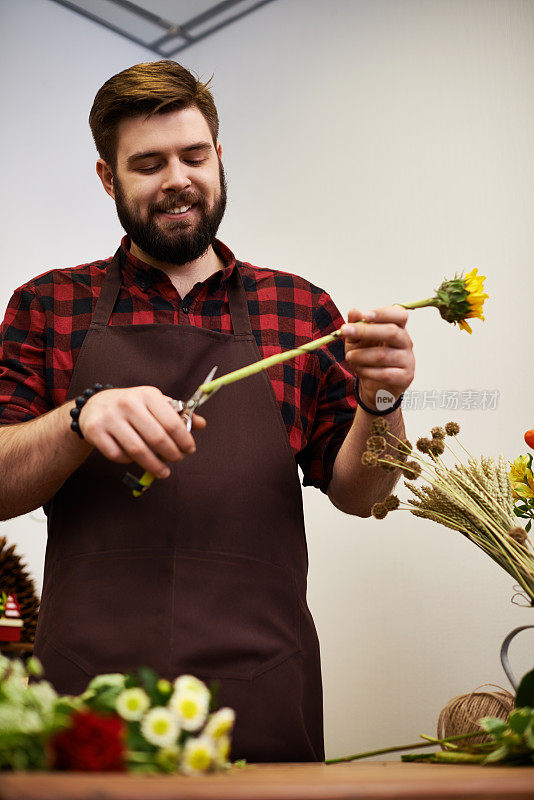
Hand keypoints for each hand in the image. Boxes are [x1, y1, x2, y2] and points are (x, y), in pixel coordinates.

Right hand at [78, 386, 206, 477]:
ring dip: (154, 466)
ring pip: (137, 450)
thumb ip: (178, 414)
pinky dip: (129, 462)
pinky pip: (118, 455)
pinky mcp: (95, 431)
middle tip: (177, 460)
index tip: (190, 450)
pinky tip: (135, 460)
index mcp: (147, 394)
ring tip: (163, 472)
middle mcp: (128, 403)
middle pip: (157, 438)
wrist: (95, 405)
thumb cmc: (132, 406)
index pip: (172, 422)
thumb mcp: (155, 404)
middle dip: (172, 454)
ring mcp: (110, 418)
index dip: (184, 440)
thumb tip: (201, 424)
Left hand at [340, 306, 414, 409]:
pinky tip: (360, 370)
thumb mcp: (357, 340)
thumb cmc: (367, 358)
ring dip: (362, 355)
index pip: (399, 315)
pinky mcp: (405, 377)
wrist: (374, 386)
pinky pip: (386, 373)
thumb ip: (355, 325)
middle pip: (392, 332)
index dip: (384, 313)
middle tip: (345, 331)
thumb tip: (354, 311)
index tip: (365, 315)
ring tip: (349, 356)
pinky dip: (368, 371)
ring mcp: (408, 360)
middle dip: (367, 331)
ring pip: (384, 355)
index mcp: (398, 328)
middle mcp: (406, 342)